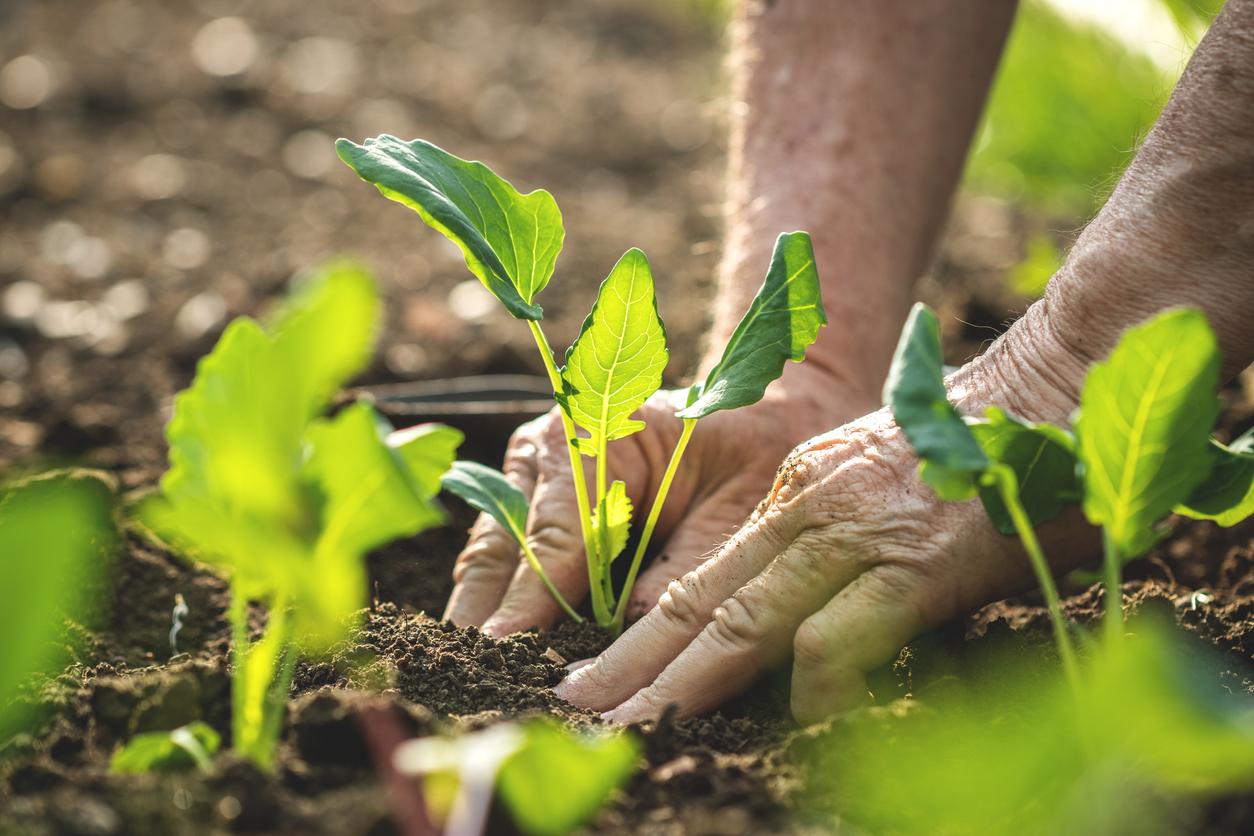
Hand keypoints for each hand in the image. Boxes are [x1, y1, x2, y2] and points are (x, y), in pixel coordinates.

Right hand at [442, 364, 870, 635]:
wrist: (756, 409)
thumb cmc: (754, 450)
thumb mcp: (738, 508)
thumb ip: (685, 571)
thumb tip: (632, 641)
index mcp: (599, 433)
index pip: (556, 532)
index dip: (530, 598)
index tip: (506, 649)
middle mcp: (552, 445)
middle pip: (505, 543)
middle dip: (485, 614)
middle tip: (470, 681)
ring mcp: (535, 468)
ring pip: (494, 550)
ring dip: (484, 611)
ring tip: (469, 676)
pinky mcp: (536, 494)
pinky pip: (507, 552)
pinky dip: (503, 599)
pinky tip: (497, 648)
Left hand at [555, 313, 1098, 722]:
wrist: (1048, 390)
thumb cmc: (973, 451)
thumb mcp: (872, 480)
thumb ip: (826, 538)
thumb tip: (798, 616)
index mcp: (793, 496)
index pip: (705, 578)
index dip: (646, 633)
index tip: (600, 675)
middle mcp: (805, 511)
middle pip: (700, 602)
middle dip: (631, 664)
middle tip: (574, 709)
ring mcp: (854, 535)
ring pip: (744, 619)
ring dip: (680, 683)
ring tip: (628, 728)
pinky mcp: (913, 562)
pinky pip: (842, 633)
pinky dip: (816, 682)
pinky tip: (799, 719)